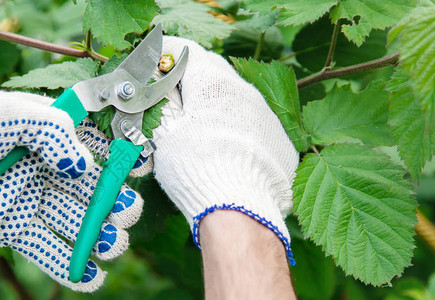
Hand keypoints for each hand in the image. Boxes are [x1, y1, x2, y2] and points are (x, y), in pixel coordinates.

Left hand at [0, 90, 142, 291]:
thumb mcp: (6, 113)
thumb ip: (53, 130)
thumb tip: (83, 163)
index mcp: (38, 131)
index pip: (86, 143)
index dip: (114, 155)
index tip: (137, 166)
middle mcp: (37, 165)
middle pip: (85, 186)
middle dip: (110, 200)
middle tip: (127, 212)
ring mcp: (25, 199)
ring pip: (71, 219)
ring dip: (96, 234)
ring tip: (113, 245)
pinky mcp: (11, 229)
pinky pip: (46, 248)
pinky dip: (69, 265)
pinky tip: (91, 276)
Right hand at [152, 37, 298, 261]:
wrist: (241, 210)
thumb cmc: (195, 167)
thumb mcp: (164, 131)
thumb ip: (160, 101)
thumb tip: (157, 84)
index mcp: (213, 83)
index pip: (187, 53)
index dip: (166, 55)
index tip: (154, 64)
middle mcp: (246, 91)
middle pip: (214, 72)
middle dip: (192, 78)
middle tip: (172, 94)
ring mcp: (267, 116)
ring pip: (236, 99)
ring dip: (215, 105)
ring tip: (198, 128)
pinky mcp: (280, 142)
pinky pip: (254, 124)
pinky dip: (236, 128)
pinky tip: (225, 151)